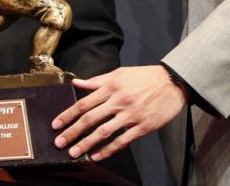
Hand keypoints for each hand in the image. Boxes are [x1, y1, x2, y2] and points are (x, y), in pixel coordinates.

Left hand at [51, 65, 186, 160]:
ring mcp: (131, 115)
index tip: (56, 124)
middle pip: (90, 119)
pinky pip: (122, 141)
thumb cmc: (144, 76)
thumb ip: (97, 81)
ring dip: (86, 144)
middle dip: (72, 132)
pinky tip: (96, 156)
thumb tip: (77, 83)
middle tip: (59, 143)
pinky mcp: (143, 127)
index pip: (84, 103)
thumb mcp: (119, 73)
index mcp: (111, 87)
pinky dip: (108, 150)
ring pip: (103, 132)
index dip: (68, 115)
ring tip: (74, 153)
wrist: (173, 83)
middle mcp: (119, 101)